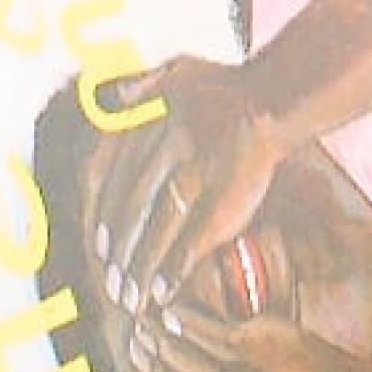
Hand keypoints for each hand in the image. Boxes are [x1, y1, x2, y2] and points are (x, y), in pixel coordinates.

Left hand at [81, 55, 286, 314]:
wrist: (274, 98)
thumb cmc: (222, 86)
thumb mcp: (174, 71)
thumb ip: (138, 87)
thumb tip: (107, 98)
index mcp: (144, 121)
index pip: (105, 176)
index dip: (99, 215)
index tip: (97, 244)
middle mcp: (161, 147)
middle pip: (129, 209)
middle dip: (119, 253)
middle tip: (112, 285)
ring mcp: (192, 174)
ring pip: (155, 230)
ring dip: (140, 270)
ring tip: (132, 299)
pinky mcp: (221, 201)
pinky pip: (189, 242)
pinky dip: (173, 270)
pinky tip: (162, 293)